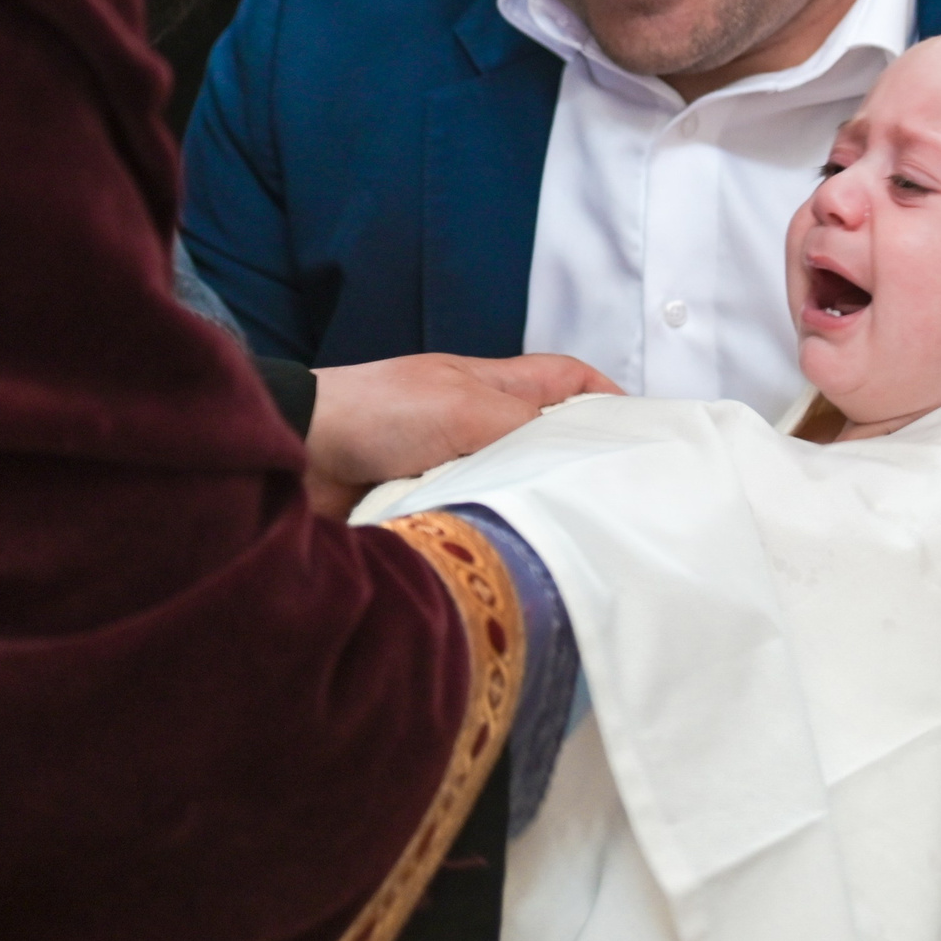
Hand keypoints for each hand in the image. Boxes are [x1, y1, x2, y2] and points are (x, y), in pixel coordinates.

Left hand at [304, 353, 618, 516]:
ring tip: (581, 544)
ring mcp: (452, 469)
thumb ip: (526, 429)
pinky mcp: (430, 512)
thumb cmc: (378, 411)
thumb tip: (582, 460)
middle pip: (549, 444)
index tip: (646, 431)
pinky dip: (496, 538)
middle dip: (582, 469)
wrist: (294, 456)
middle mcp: (477, 425)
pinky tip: (520, 560)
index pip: (566, 380)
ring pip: (517, 492)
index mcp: (491, 385)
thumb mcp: (465, 408)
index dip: (606, 397)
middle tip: (625, 507)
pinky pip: (480, 525)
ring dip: (537, 512)